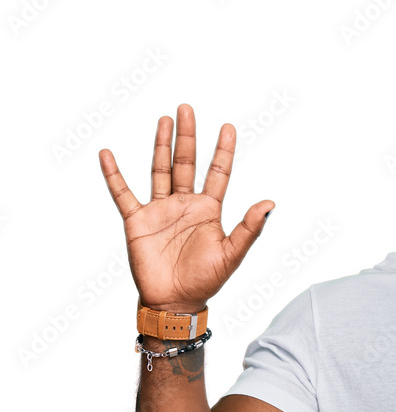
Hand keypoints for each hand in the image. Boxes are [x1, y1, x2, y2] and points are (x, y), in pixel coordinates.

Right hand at [99, 103, 273, 312]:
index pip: (218, 174)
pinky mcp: (138, 221)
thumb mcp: (232, 254)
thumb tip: (270, 203)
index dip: (223, 151)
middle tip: (187, 109)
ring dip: (161, 145)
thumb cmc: (206, 281)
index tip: (229, 128)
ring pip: (160, 170)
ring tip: (165, 119)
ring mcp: (160, 211)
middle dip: (188, 137)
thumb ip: (249, 229)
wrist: (175, 302)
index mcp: (208, 211)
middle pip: (186, 163)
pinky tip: (108, 154)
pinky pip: (123, 193)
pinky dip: (114, 174)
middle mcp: (185, 206)